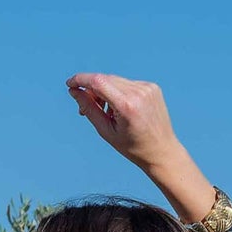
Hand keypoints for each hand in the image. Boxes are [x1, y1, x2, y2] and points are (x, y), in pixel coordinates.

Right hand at [65, 73, 216, 223]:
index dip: (81, 80)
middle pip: (105, 80)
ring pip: (116, 81)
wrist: (162, 151)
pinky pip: (128, 84)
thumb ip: (89, 109)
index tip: (70, 84)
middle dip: (91, 90)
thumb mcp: (106, 132)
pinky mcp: (152, 86)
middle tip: (84, 107)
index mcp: (127, 106)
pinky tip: (121, 110)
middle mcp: (139, 92)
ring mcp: (147, 87)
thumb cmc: (133, 147)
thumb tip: (75, 91)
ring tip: (105, 112)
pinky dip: (119, 93)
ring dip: (105, 91)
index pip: (98, 81)